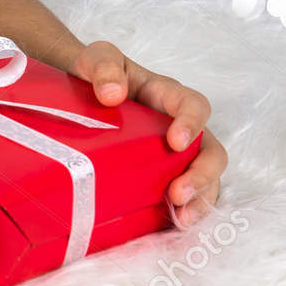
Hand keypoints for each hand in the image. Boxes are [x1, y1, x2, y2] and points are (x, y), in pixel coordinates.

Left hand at [66, 40, 227, 227]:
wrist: (76, 91)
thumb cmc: (95, 73)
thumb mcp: (97, 59)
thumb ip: (104, 67)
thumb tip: (112, 94)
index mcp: (167, 96)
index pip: (194, 106)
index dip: (192, 124)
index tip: (176, 142)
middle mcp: (177, 126)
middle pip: (209, 150)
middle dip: (202, 174)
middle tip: (178, 194)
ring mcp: (171, 154)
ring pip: (203, 177)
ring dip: (200, 199)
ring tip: (182, 219)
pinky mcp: (158, 175)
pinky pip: (182, 194)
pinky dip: (182, 211)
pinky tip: (170, 226)